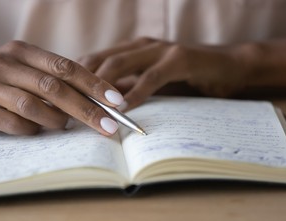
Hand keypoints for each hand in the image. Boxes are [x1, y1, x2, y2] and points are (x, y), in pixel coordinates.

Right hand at [0, 41, 123, 134]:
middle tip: (109, 125)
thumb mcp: (19, 68)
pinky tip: (36, 131)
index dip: (94, 84)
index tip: (117, 101)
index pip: (66, 67)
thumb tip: (89, 101)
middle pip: (55, 87)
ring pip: (34, 105)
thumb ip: (48, 80)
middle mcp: (6, 64)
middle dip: (87, 108)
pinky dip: (31, 130)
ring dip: (57, 120)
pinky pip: (12, 123)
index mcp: (22, 51)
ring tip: (65, 127)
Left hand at [78, 37, 252, 109]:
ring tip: (86, 109)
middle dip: (79, 84)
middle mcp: (140, 45)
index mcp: (130, 49)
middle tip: (64, 106)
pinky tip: (123, 109)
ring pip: (120, 65)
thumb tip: (99, 105)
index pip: (93, 60)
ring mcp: (159, 49)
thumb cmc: (186, 77)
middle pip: (99, 61)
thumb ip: (127, 88)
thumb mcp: (149, 82)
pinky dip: (135, 93)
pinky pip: (151, 77)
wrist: (228, 66)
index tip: (58, 98)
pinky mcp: (178, 59)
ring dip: (101, 89)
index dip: (73, 78)